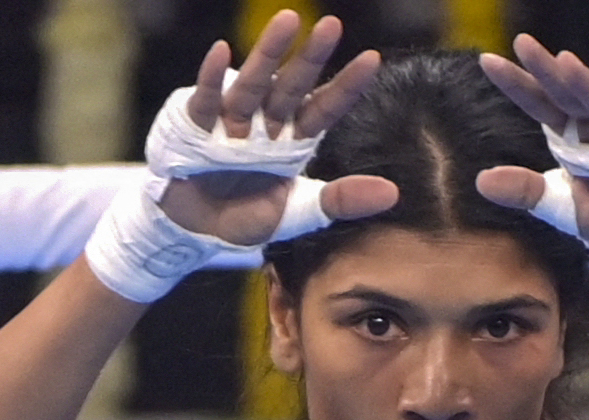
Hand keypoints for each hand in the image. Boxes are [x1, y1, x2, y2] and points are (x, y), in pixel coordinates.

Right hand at [156, 11, 395, 246]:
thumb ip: (341, 201)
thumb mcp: (298, 214)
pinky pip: (206, 99)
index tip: (372, 59)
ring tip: (288, 20)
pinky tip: (222, 52)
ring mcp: (231, 121)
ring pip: (254, 83)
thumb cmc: (246, 217)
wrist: (196, 230)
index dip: (346, 86)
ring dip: (269, 53)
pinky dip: (212, 78)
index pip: (325, 108)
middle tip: (332, 26)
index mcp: (292, 140)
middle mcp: (265, 123)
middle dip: (311, 57)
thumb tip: (393, 193)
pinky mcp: (196, 126)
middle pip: (292, 86)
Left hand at [475, 35, 588, 249]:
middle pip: (569, 95)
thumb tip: (480, 182)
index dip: (517, 85)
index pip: (541, 105)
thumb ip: (527, 193)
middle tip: (522, 44)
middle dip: (547, 70)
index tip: (487, 61)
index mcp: (573, 137)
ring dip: (587, 85)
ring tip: (565, 62)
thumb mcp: (565, 209)